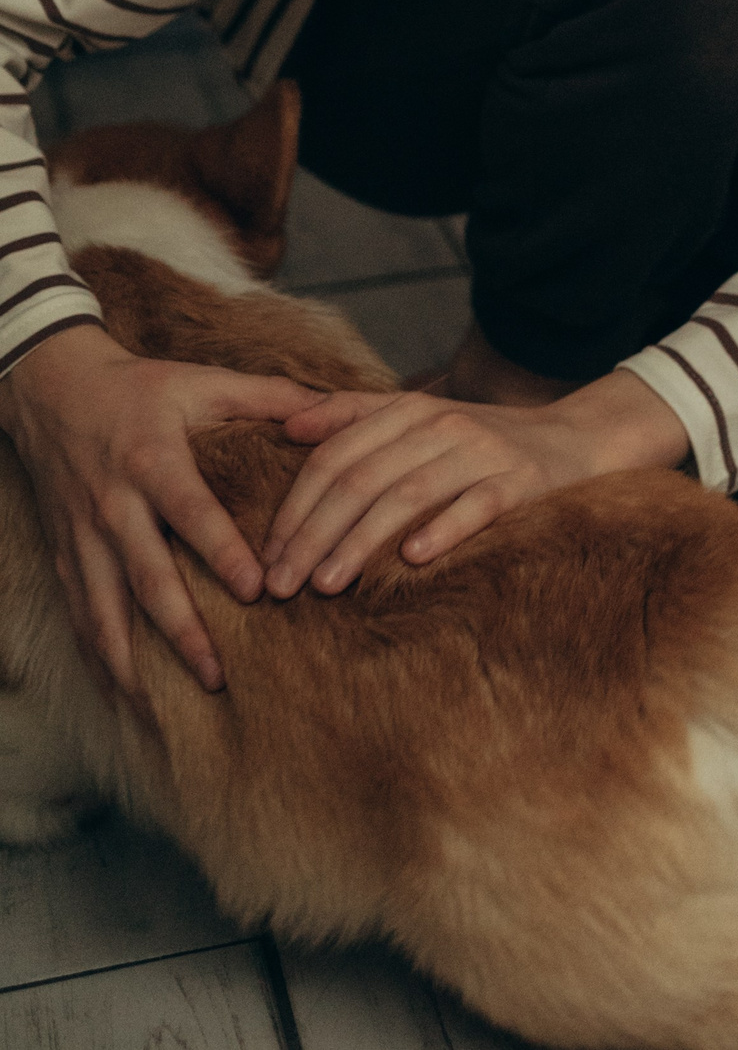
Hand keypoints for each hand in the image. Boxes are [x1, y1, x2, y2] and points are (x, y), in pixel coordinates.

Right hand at [0, 324, 320, 692]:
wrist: (51, 390)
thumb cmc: (141, 388)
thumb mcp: (204, 381)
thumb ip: (272, 397)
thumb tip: (338, 407)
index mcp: (154, 462)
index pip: (191, 514)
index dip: (222, 552)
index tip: (257, 590)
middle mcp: (113, 505)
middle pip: (148, 578)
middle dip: (183, 631)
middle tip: (220, 674)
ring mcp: (83, 535)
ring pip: (105, 608)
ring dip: (134, 659)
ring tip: (165, 704)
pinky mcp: (64, 553)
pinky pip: (78, 614)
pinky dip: (98, 655)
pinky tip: (122, 691)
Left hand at [262, 371, 687, 597]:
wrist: (578, 439)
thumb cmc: (485, 440)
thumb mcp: (421, 417)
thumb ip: (357, 415)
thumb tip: (290, 427)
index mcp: (409, 410)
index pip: (334, 457)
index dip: (294, 507)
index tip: (267, 556)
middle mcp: (443, 425)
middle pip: (360, 480)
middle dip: (313, 535)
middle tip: (281, 585)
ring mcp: (484, 452)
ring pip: (406, 495)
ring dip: (359, 543)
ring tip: (326, 586)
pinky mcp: (523, 482)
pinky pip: (476, 506)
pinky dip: (442, 530)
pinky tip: (411, 561)